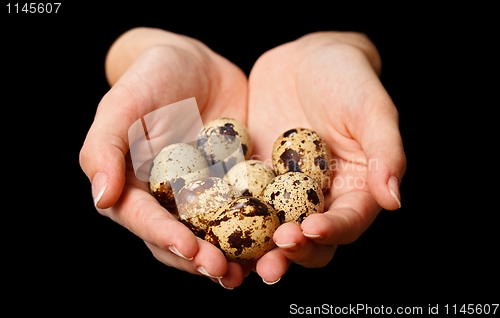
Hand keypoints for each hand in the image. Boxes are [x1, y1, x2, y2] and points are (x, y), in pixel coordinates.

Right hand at [79, 27, 250, 288]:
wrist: (195, 65)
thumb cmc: (151, 77)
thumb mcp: (123, 103)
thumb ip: (104, 146)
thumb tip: (101, 196)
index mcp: (134, 187)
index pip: (144, 219)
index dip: (164, 237)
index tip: (188, 248)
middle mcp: (167, 200)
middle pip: (179, 240)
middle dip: (200, 260)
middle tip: (225, 273)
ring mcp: (202, 197)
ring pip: (213, 237)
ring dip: (231, 258)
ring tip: (253, 272)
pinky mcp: (232, 188)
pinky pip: (244, 213)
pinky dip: (257, 231)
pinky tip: (276, 241)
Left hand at [246, 32, 405, 282]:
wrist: (306, 60)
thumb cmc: (348, 79)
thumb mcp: (371, 108)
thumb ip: (386, 151)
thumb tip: (394, 199)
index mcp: (355, 190)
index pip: (348, 221)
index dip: (333, 231)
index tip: (311, 230)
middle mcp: (318, 199)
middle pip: (308, 239)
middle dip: (293, 251)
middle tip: (274, 253)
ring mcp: (282, 193)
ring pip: (271, 231)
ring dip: (258, 249)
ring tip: (240, 259)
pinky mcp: (253, 180)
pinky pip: (241, 203)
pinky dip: (229, 218)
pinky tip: (210, 224)